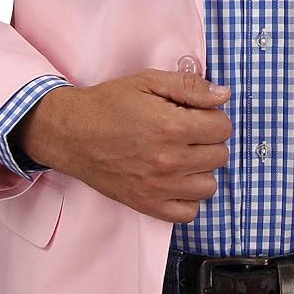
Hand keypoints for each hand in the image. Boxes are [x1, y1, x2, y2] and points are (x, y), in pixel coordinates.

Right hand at [9, 68, 231, 222]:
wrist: (70, 133)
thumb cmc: (108, 105)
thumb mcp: (148, 81)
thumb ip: (189, 86)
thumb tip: (223, 95)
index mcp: (172, 126)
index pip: (223, 128)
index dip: (212, 118)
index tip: (196, 116)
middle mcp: (169, 160)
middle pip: (219, 156)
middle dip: (208, 141)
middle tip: (186, 133)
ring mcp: (159, 187)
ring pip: (209, 185)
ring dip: (200, 170)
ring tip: (181, 156)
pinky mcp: (147, 205)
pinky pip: (188, 213)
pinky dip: (187, 198)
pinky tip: (175, 180)